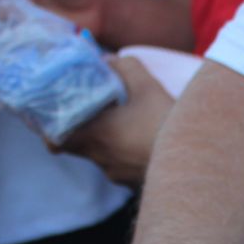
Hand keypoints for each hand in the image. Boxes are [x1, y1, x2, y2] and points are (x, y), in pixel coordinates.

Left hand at [57, 56, 172, 185]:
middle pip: (78, 147)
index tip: (54, 118)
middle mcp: (100, 159)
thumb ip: (123, 67)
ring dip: (106, 143)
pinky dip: (125, 156)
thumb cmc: (163, 122)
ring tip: (122, 127)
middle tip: (90, 116)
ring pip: (101, 157)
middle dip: (81, 131)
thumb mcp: (145, 84)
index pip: (53, 140)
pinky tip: (141, 143)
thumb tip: (109, 60)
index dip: (49, 130)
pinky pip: (122, 168)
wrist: (194, 160)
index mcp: (93, 136)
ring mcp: (117, 174)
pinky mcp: (135, 183)